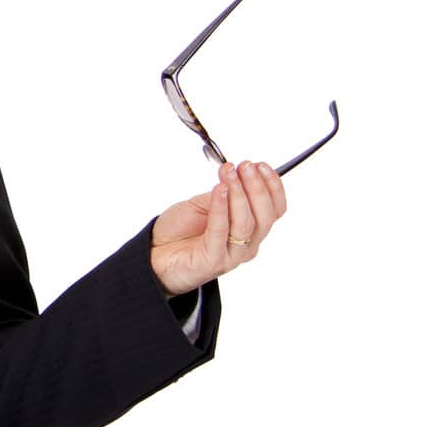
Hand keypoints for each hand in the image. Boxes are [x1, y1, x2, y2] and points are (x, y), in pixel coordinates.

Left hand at [150, 160, 287, 296]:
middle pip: (265, 216)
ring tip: (228, 173)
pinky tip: (218, 190)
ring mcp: (231, 255)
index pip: (274, 210)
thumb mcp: (203, 204)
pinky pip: (220, 231)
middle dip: (257, 187)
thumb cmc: (179, 231)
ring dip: (239, 193)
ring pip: (246, 223)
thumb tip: (237, 174)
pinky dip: (221, 207)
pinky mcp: (213, 261)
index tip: (261, 165)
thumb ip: (223, 194)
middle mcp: (246, 244)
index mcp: (249, 230)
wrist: (153, 254)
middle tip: (245, 166)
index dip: (273, 186)